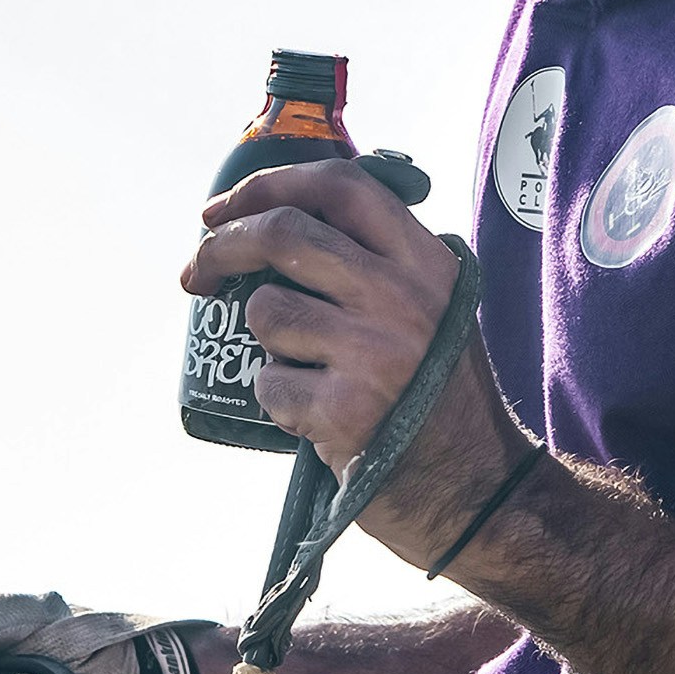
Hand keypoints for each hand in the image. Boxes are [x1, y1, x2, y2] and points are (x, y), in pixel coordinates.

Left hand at [178, 165, 533, 571]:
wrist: (477, 489)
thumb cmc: (441, 397)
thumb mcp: (435, 309)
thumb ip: (379, 264)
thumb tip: (278, 223)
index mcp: (425, 262)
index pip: (340, 186)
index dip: (269, 184)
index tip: (222, 208)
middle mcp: (402, 296)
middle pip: (284, 234)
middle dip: (222, 247)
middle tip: (197, 270)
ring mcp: (373, 351)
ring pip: (267, 310)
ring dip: (264, 339)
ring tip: (302, 365)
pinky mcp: (344, 409)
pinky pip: (268, 382)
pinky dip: (276, 399)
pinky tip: (313, 414)